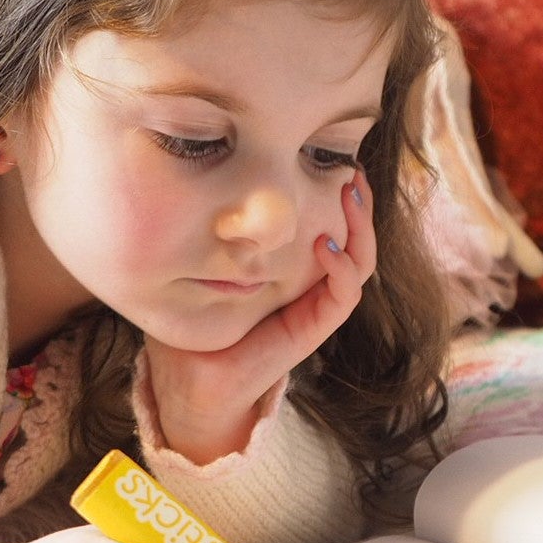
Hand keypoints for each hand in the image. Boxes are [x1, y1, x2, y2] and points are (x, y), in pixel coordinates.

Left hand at [142, 170, 373, 462]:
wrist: (190, 382)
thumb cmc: (189, 326)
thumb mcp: (197, 268)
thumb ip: (203, 235)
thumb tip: (182, 184)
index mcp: (292, 272)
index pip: (329, 226)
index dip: (337, 196)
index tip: (330, 159)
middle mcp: (310, 287)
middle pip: (354, 239)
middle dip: (358, 203)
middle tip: (353, 169)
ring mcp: (314, 308)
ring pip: (359, 263)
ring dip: (360, 229)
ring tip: (350, 194)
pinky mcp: (311, 329)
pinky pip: (343, 296)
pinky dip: (342, 269)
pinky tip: (325, 245)